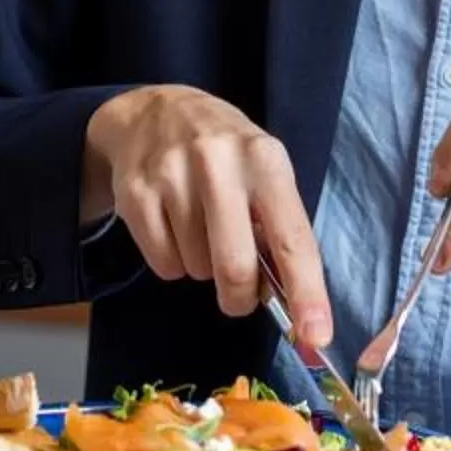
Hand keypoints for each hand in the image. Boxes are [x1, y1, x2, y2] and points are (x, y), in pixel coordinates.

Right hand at [82, 83, 330, 345]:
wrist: (153, 112)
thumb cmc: (224, 153)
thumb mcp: (263, 172)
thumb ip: (278, 229)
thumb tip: (291, 303)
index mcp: (265, 159)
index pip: (292, 238)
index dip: (307, 294)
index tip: (315, 338)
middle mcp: (218, 162)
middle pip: (235, 267)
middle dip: (239, 296)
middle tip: (238, 295)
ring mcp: (171, 175)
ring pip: (197, 269)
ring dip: (203, 267)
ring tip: (200, 228)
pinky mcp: (135, 193)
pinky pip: (163, 265)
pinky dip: (173, 261)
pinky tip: (174, 227)